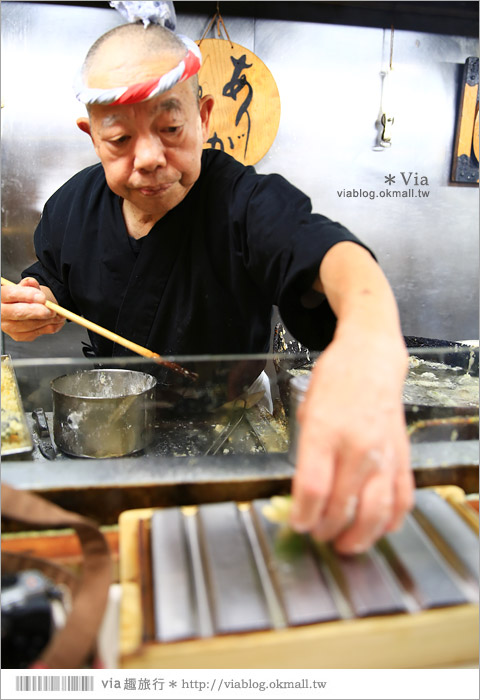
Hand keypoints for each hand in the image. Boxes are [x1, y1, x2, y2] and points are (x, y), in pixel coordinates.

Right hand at [1, 277, 64, 340]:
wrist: (28, 306)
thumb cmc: (26, 296)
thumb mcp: (28, 287)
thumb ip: (30, 284)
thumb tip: (31, 282)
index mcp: (1, 296)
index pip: (10, 294)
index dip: (27, 295)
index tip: (42, 298)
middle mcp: (2, 312)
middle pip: (18, 313)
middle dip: (38, 312)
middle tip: (52, 310)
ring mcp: (8, 326)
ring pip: (28, 325)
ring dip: (47, 320)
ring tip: (57, 314)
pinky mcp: (18, 336)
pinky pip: (35, 333)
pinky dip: (49, 327)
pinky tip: (56, 321)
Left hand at [289, 329, 413, 554]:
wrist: (370, 359)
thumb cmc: (334, 382)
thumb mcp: (306, 412)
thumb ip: (306, 454)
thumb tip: (304, 495)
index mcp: (324, 433)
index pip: (313, 489)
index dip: (302, 516)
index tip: (296, 523)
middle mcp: (356, 447)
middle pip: (342, 508)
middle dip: (325, 530)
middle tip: (317, 534)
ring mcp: (383, 454)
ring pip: (375, 513)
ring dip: (359, 537)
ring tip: (345, 544)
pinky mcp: (402, 457)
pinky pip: (402, 499)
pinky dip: (391, 521)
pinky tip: (379, 528)